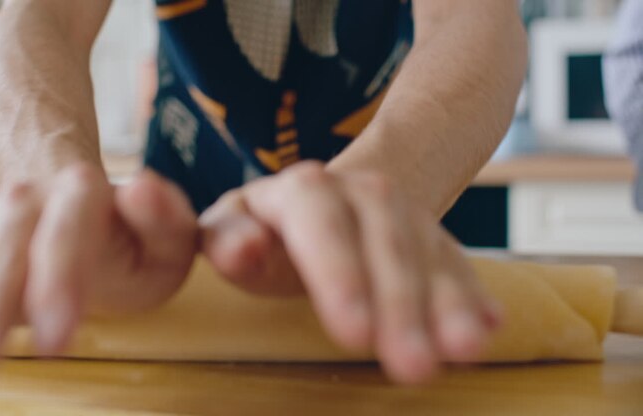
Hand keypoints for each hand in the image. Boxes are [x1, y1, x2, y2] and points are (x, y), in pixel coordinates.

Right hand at [0, 164, 196, 371]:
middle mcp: (28, 202)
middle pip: (4, 248)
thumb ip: (164, 217)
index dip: (58, 281)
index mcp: (83, 192)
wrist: (83, 205)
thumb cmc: (135, 236)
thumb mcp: (168, 231)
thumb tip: (141, 187)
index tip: (57, 339)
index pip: (67, 232)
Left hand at [200, 161, 501, 383]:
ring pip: (430, 253)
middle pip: (386, 242)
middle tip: (412, 365)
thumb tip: (245, 249)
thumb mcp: (231, 229)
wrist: (322, 202)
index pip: (321, 223)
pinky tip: (488, 326)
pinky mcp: (432, 239)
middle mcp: (361, 193)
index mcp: (303, 190)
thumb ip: (227, 239)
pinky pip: (457, 262)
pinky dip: (471, 295)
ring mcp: (404, 214)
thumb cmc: (266, 231)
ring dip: (448, 304)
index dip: (340, 275)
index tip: (353, 333)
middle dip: (402, 305)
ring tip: (463, 349)